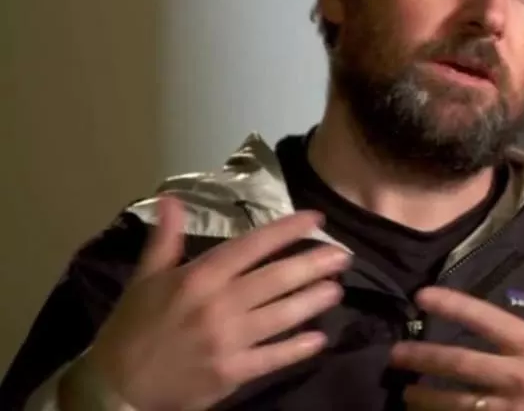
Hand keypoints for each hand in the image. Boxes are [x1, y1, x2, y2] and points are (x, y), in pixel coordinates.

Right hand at [67, 197, 349, 410]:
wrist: (117, 387)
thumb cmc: (132, 328)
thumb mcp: (144, 278)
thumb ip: (165, 239)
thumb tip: (173, 198)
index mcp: (200, 277)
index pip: (253, 245)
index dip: (287, 230)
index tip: (316, 219)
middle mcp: (220, 304)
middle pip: (278, 278)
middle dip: (315, 264)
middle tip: (344, 256)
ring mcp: (229, 340)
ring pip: (283, 315)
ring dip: (314, 301)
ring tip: (337, 289)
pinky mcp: (233, 372)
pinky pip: (275, 356)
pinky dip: (299, 347)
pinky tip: (319, 339)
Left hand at [390, 251, 523, 410]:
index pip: (486, 319)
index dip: (451, 304)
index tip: (422, 296)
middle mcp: (520, 376)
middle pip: (459, 363)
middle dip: (422, 357)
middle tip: (394, 355)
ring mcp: (513, 410)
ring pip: (458, 402)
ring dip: (427, 397)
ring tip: (406, 394)